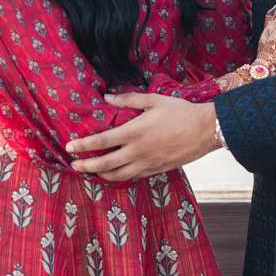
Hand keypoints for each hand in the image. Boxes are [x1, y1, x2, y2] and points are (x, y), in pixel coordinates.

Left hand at [66, 96, 217, 180]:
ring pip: (118, 176)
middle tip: (74, 166)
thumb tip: (107, 98)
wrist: (205, 130)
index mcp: (134, 132)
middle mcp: (138, 151)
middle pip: (104, 164)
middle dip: (86, 166)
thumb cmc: (180, 112)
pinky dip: (120, 177)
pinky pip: (133, 177)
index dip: (83, 145)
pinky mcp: (156, 169)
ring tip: (92, 172)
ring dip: (101, 175)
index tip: (69, 146)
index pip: (101, 142)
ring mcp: (147, 163)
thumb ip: (128, 100)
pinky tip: (116, 173)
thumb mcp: (153, 100)